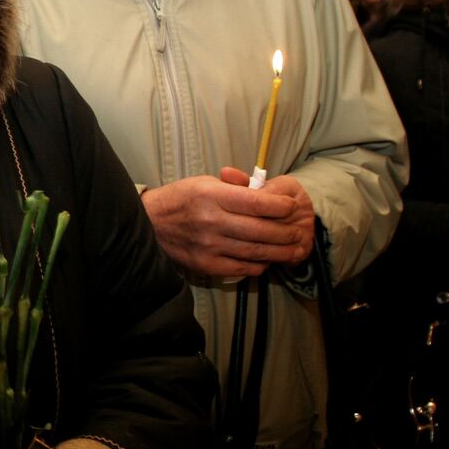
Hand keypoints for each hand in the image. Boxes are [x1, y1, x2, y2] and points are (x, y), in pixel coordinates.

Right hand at [140, 168, 310, 277]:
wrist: (150, 223)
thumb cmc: (182, 199)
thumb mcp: (205, 182)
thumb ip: (236, 186)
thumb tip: (267, 191)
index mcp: (212, 195)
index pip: (258, 203)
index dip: (281, 206)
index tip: (291, 207)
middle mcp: (211, 221)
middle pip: (262, 230)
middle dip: (286, 232)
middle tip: (298, 231)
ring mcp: (209, 245)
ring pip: (255, 251)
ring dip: (280, 252)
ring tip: (293, 249)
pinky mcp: (206, 264)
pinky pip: (242, 267)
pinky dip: (259, 264)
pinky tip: (266, 259)